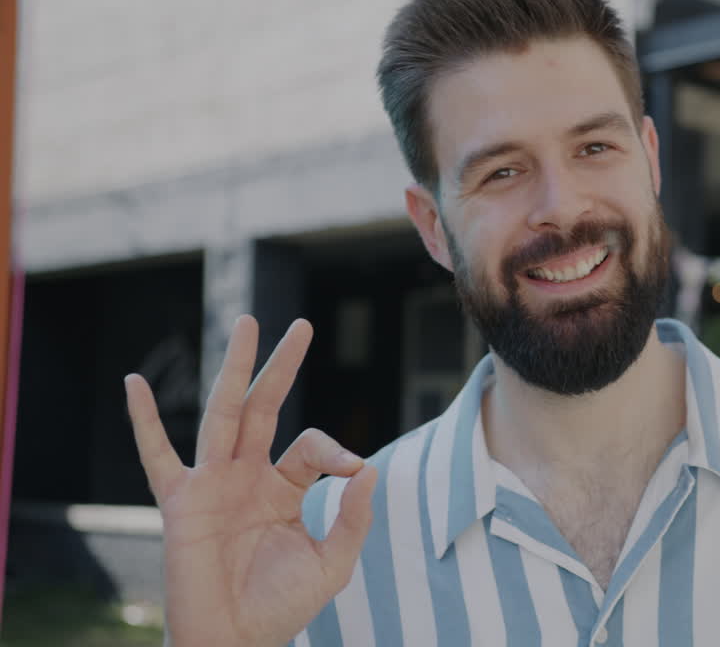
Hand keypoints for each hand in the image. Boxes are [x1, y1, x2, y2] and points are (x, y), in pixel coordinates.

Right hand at [126, 315, 376, 646]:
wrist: (236, 641)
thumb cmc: (281, 606)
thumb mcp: (333, 561)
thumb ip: (352, 517)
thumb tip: (366, 467)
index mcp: (284, 487)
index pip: (310, 445)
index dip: (334, 450)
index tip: (351, 469)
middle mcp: (247, 476)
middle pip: (264, 407)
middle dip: (281, 366)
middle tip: (300, 324)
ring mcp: (213, 484)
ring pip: (223, 413)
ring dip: (234, 368)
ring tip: (247, 324)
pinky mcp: (181, 503)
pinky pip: (157, 456)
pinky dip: (144, 421)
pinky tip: (134, 384)